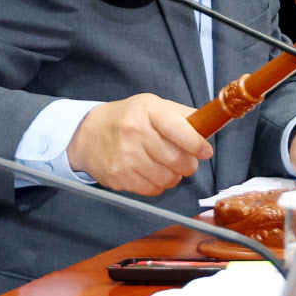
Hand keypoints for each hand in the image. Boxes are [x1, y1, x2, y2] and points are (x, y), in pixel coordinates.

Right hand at [66, 94, 212, 195]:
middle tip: (188, 161)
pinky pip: (152, 190)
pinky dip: (159, 185)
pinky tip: (153, 173)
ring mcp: (125, 157)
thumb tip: (207, 126)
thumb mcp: (151, 105)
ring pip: (167, 178)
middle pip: (176, 158)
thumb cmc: (127, 117)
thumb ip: (180, 115)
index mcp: (146, 110)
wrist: (88, 134)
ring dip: (175, 176)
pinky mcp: (118, 177)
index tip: (205, 151)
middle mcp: (134, 132)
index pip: (177, 128)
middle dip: (189, 164)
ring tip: (169, 166)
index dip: (195, 143)